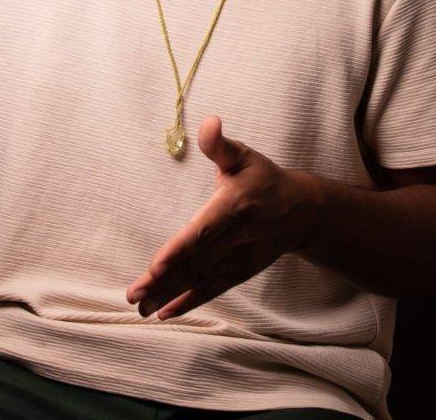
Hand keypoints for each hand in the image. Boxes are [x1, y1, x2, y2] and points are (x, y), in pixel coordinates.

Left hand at [126, 115, 312, 320]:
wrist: (302, 211)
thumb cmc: (264, 178)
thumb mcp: (245, 155)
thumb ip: (220, 145)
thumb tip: (209, 122)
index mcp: (234, 206)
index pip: (203, 231)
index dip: (179, 249)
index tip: (155, 265)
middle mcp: (236, 237)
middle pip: (196, 262)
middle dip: (164, 279)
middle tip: (132, 294)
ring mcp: (239, 258)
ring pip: (200, 280)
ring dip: (169, 294)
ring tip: (139, 306)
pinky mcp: (240, 271)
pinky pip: (213, 290)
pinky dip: (189, 302)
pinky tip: (165, 311)